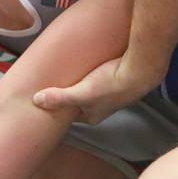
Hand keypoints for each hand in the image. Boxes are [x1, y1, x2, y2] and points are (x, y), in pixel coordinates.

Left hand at [32, 57, 151, 124]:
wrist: (142, 70)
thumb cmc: (112, 85)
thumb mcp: (82, 92)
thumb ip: (60, 97)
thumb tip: (36, 101)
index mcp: (92, 116)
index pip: (69, 114)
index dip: (57, 106)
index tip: (44, 97)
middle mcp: (102, 107)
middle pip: (78, 101)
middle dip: (67, 93)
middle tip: (52, 82)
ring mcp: (110, 94)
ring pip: (88, 89)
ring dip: (79, 82)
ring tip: (66, 70)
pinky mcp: (116, 78)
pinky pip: (97, 77)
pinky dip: (90, 72)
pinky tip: (85, 62)